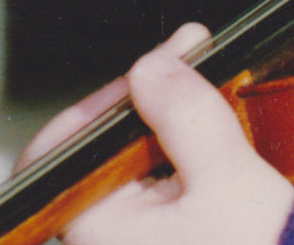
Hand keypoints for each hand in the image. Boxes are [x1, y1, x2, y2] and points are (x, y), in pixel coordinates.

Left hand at [16, 24, 293, 244]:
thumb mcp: (232, 178)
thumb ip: (189, 114)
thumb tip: (154, 66)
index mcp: (95, 226)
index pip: (62, 146)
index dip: (105, 98)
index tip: (158, 66)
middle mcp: (100, 238)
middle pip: (96, 153)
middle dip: (144, 106)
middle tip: (192, 68)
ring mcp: (130, 240)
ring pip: (128, 170)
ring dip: (164, 130)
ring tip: (212, 98)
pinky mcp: (163, 241)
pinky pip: (151, 194)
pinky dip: (176, 162)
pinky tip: (214, 145)